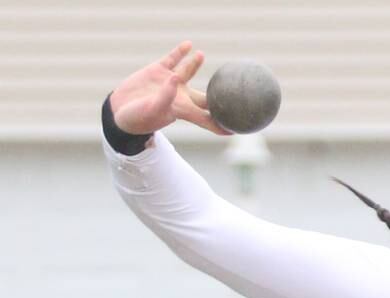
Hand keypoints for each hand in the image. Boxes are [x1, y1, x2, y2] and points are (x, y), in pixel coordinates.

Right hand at [109, 40, 230, 135]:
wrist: (119, 110)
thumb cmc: (138, 117)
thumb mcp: (153, 109)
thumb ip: (166, 95)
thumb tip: (176, 78)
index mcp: (184, 110)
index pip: (208, 118)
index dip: (222, 123)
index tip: (238, 127)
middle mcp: (181, 96)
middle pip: (205, 94)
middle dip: (218, 95)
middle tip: (233, 89)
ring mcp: (170, 82)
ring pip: (188, 71)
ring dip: (195, 63)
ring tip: (200, 54)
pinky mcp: (158, 71)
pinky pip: (172, 59)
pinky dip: (180, 52)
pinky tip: (188, 45)